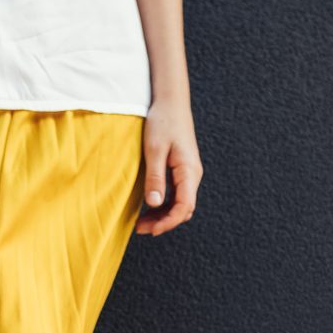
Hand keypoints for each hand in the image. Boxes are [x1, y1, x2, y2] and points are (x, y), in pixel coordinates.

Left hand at [134, 99, 201, 235]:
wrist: (170, 102)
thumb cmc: (163, 122)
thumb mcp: (154, 150)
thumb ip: (155, 177)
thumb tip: (154, 203)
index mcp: (189, 171)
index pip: (184, 206)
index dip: (168, 222)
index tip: (151, 230)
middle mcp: (192, 175)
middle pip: (183, 209)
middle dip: (164, 223)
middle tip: (140, 229)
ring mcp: (188, 173)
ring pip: (179, 203)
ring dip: (162, 215)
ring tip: (141, 222)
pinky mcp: (181, 170)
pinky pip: (176, 194)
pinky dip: (163, 205)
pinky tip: (148, 208)